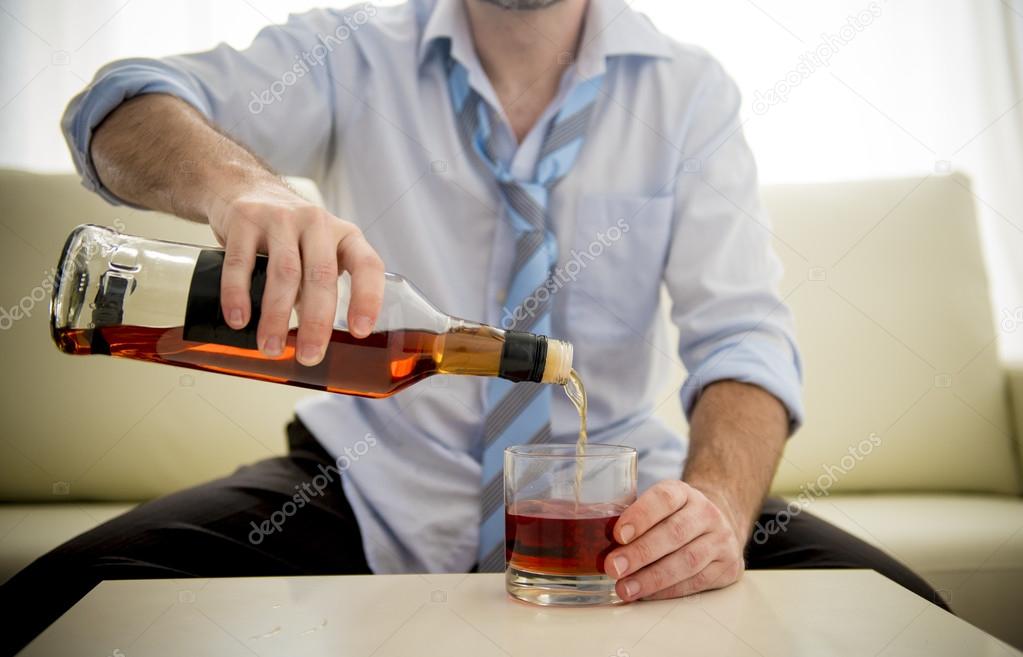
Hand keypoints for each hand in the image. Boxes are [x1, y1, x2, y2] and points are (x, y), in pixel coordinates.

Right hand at [207, 182, 384, 365]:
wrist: (243, 189)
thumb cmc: (288, 234)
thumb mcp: (315, 254)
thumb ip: (317, 291)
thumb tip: (311, 341)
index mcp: (344, 236)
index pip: (367, 265)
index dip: (367, 298)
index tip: (360, 331)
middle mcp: (317, 223)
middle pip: (321, 276)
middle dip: (316, 321)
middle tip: (309, 355)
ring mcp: (281, 218)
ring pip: (284, 273)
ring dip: (277, 316)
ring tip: (271, 347)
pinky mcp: (244, 219)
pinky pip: (242, 263)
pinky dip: (238, 295)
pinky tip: (239, 319)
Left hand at [604, 480, 744, 600]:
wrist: (718, 525)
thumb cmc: (675, 518)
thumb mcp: (658, 507)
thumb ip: (633, 518)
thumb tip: (595, 541)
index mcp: (684, 492)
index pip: (664, 498)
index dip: (640, 516)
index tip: (617, 534)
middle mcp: (706, 513)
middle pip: (674, 533)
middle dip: (640, 553)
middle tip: (613, 567)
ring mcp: (721, 540)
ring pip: (687, 560)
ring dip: (652, 578)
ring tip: (625, 588)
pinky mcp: (728, 566)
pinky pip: (696, 581)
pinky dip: (668, 590)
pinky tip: (647, 594)